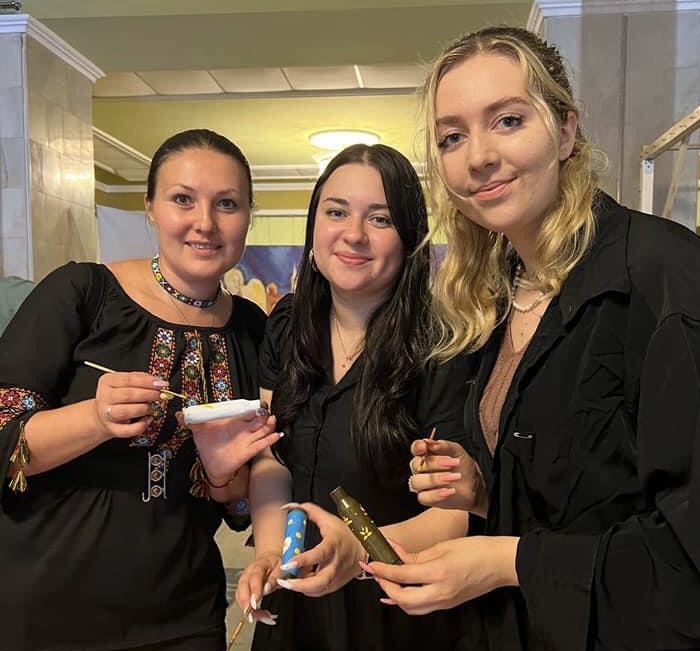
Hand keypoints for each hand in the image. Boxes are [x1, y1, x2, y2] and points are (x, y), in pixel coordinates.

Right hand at [93, 371, 165, 439]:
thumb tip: (158, 382)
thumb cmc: (119, 396)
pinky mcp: (112, 429)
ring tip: (151, 407)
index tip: (161, 384)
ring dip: (144, 409)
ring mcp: (106, 414)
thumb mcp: (126, 382)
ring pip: (125, 412)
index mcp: (107, 382)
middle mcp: (104, 397)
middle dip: (148, 394)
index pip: (129, 380)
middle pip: (128, 395)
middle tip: (160, 395)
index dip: (147, 382)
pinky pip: (128, 430)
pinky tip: (148, 419)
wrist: (103, 414)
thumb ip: (140, 379)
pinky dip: (141, 425)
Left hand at [187, 411, 281, 483]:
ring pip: (264, 429)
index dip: (253, 406)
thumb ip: (190, 421)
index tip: (254, 404)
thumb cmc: (208, 445)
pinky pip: (263, 444)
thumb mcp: (198, 430)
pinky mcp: (249, 451)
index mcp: (234, 420)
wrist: (211, 464)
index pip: (247, 409)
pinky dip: (271, 439)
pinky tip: (276, 435)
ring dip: (269, 424)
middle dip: (263, 412)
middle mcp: (244, 428)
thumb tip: (179, 414)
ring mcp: (248, 439)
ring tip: (271, 420)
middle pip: (259, 417)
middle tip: (263, 411)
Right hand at [235, 551, 280, 625]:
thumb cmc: (276, 564)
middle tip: (250, 614)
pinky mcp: (244, 587)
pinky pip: (241, 598)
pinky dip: (247, 608)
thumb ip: (274, 578)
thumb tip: (267, 588)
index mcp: (259, 565)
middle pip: (243, 585)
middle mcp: (249, 572)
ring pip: (240, 593)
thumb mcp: (281, 568)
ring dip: (246, 607)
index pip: (255, 576)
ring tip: (256, 617)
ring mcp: (245, 579)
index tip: (255, 601)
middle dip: (245, 601)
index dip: (254, 589)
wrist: (271, 560)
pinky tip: (255, 615)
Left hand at [274, 502, 365, 596]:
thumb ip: (311, 512)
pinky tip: (301, 580)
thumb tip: (295, 507)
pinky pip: (319, 591)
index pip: (318, 555)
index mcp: (333, 546)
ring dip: (301, 587)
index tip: (288, 562)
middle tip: (284, 582)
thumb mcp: (329, 519)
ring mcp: (336, 577)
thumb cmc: (347, 534)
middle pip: (319, 582)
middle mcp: (335, 564)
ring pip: (318, 589)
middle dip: (299, 585)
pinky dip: (308, 588)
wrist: (364, 548)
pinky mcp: (335, 585)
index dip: (303, 560)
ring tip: (289, 580)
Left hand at [363, 536, 518, 614]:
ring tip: (386, 579)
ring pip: (411, 607)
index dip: (383, 569)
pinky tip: (399, 592)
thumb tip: (395, 552)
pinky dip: (407, 601)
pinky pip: (422, 608)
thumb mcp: (443, 546)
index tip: (371, 562)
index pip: (402, 575)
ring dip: (395, 595)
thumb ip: (416, 554)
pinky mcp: (448, 604)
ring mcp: (445, 602)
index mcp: (439, 573)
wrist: (499, 564)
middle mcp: (440, 593)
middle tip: (376, 570)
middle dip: (385, 585)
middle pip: (402, 598)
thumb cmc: (475, 549)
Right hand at [408, 439, 487, 516]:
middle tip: (451, 463)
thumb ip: (444, 446)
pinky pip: (424, 497)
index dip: (417, 447)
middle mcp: (421, 469)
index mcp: (426, 454)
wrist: (475, 486)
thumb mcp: (457, 452)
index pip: (415, 448)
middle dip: (434, 463)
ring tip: (453, 477)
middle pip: (416, 465)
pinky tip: (450, 490)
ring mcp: (422, 484)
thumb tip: (430, 443)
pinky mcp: (426, 498)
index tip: (424, 446)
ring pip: (417, 482)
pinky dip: (437, 494)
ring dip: (435, 479)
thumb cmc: (464, 467)